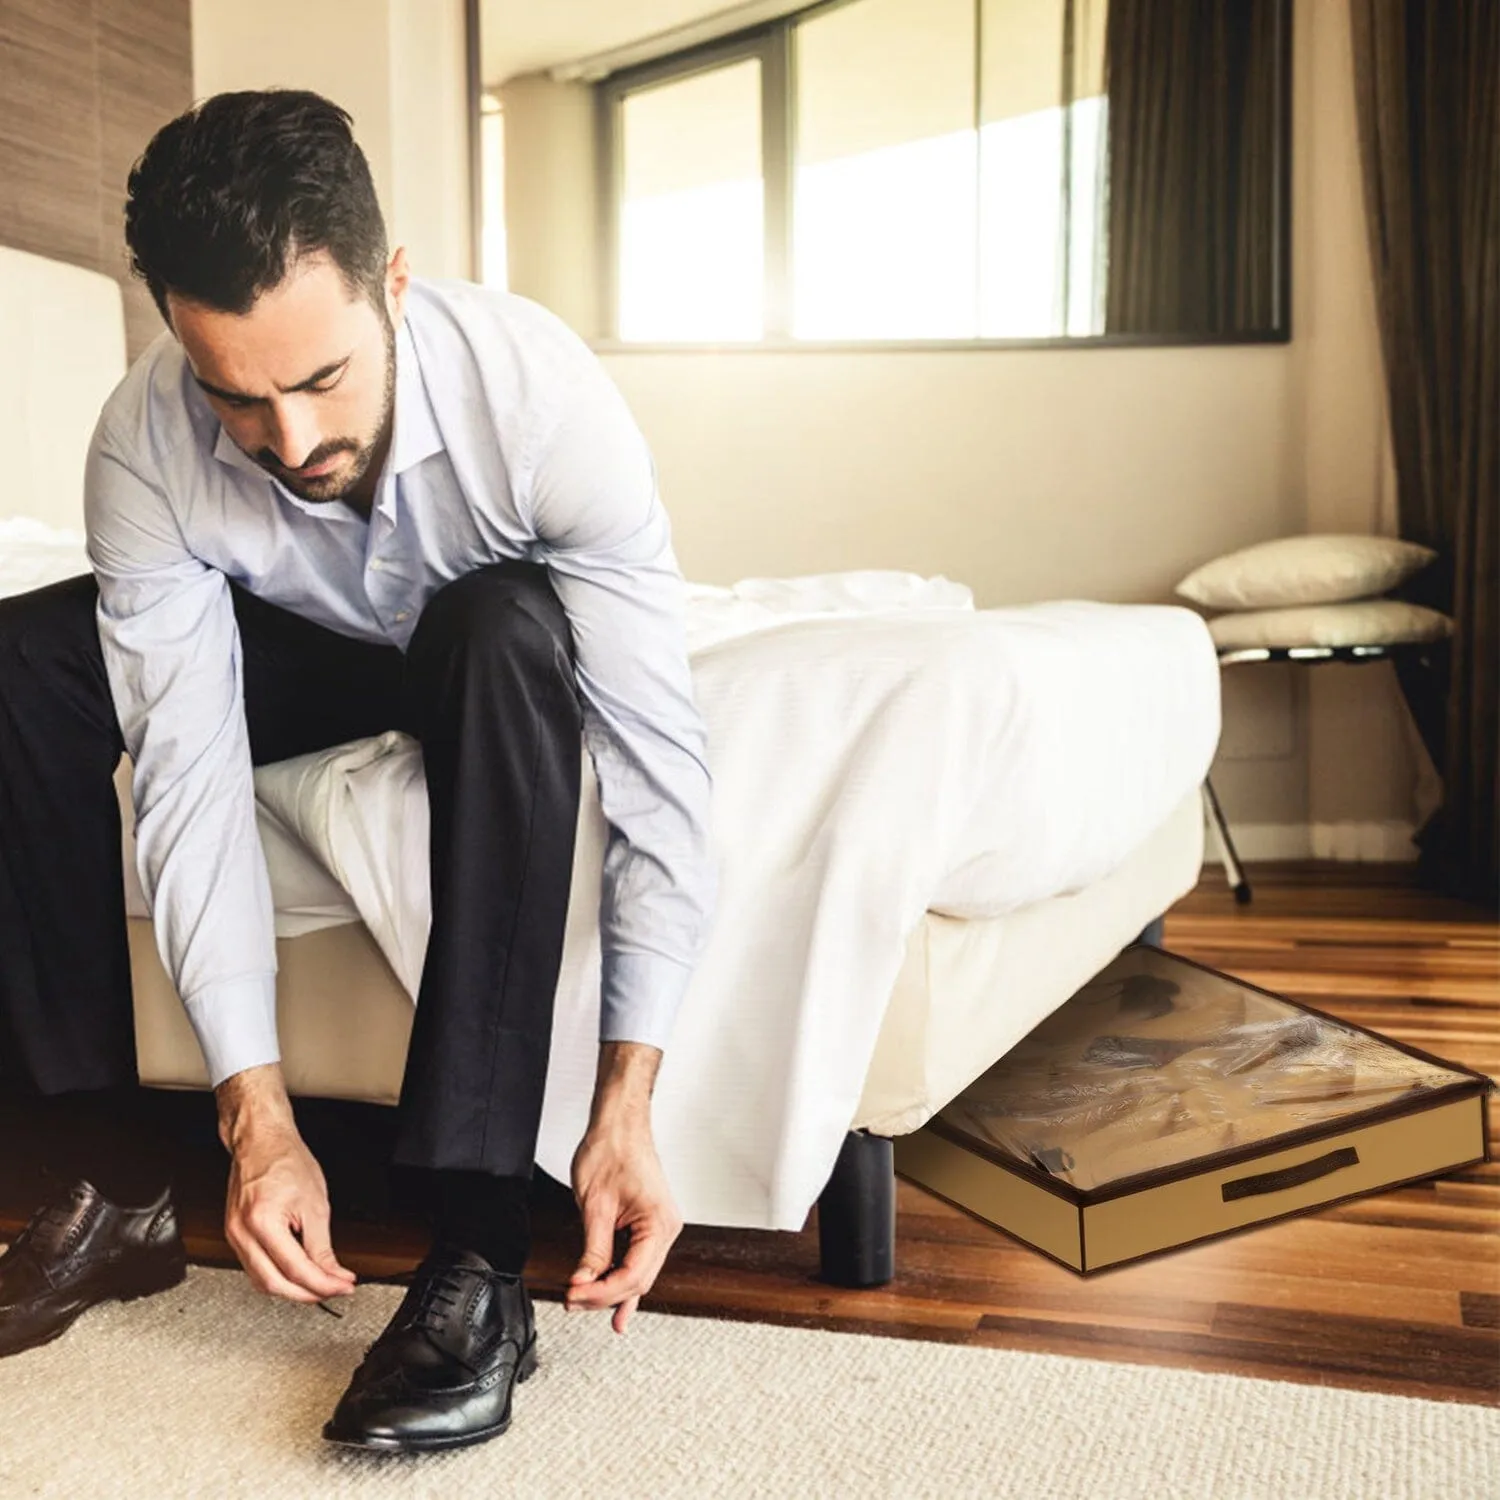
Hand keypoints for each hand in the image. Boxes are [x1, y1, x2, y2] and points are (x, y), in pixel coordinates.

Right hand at [216, 1064, 356, 1303]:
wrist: (261, 1141)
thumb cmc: (285, 1160)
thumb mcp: (315, 1202)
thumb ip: (322, 1245)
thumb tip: (332, 1273)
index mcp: (262, 1222)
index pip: (296, 1269)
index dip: (323, 1284)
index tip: (344, 1285)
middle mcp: (242, 1233)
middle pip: (274, 1284)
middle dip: (307, 1294)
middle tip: (334, 1290)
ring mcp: (235, 1236)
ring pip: (262, 1281)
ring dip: (292, 1289)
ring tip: (320, 1285)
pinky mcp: (235, 1235)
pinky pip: (255, 1267)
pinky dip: (278, 1275)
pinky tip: (296, 1274)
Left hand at [567, 1121, 681, 1333]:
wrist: (619, 1123)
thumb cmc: (612, 1149)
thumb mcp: (595, 1205)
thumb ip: (592, 1249)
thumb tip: (584, 1281)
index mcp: (659, 1223)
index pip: (632, 1276)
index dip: (600, 1293)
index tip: (574, 1295)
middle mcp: (666, 1227)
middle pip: (637, 1280)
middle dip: (603, 1295)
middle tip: (571, 1300)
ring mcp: (660, 1226)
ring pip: (638, 1274)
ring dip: (611, 1290)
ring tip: (584, 1303)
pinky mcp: (649, 1224)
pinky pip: (638, 1261)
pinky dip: (623, 1280)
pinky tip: (618, 1306)